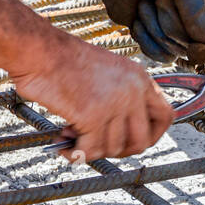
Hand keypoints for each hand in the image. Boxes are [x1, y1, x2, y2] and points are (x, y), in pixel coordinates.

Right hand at [11, 38, 173, 161]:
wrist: (39, 50)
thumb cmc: (63, 60)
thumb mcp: (108, 72)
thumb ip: (122, 98)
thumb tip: (122, 132)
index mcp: (139, 78)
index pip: (165, 116)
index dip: (153, 135)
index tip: (134, 141)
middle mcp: (132, 91)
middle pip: (142, 140)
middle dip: (120, 150)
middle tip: (99, 145)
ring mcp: (115, 104)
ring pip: (114, 148)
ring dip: (91, 149)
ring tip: (72, 135)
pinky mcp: (93, 116)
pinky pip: (90, 150)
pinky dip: (76, 154)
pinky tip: (64, 146)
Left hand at [71, 0, 204, 65]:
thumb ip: (197, 8)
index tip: (196, 44)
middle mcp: (200, 18)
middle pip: (197, 46)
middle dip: (172, 24)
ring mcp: (180, 31)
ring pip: (176, 50)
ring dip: (154, 26)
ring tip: (146, 2)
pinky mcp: (159, 40)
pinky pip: (159, 55)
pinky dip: (144, 36)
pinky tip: (138, 16)